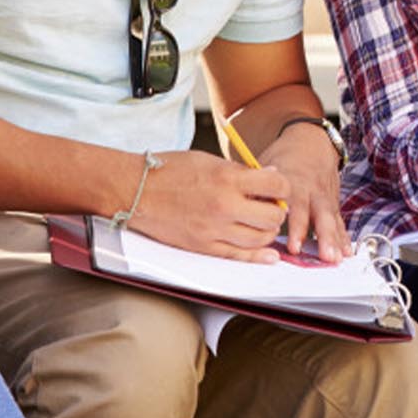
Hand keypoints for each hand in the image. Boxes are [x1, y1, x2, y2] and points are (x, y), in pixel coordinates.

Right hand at [124, 150, 290, 262]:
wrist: (135, 190)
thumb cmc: (170, 171)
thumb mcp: (210, 160)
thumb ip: (241, 170)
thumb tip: (271, 174)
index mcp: (228, 179)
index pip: (277, 185)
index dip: (283, 186)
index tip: (278, 188)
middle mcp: (224, 206)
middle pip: (273, 217)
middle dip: (278, 212)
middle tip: (271, 207)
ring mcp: (214, 230)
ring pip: (261, 240)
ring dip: (268, 233)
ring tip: (262, 224)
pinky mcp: (203, 247)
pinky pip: (239, 257)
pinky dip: (258, 257)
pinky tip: (269, 255)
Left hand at [262, 121, 352, 260]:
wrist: (311, 142)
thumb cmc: (284, 157)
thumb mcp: (267, 165)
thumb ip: (258, 189)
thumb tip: (245, 209)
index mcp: (295, 181)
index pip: (297, 205)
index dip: (297, 226)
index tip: (294, 246)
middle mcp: (313, 191)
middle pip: (320, 215)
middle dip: (323, 237)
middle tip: (324, 255)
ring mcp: (325, 198)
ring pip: (332, 220)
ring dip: (335, 240)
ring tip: (335, 258)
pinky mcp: (332, 203)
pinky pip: (339, 222)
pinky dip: (343, 237)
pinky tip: (346, 252)